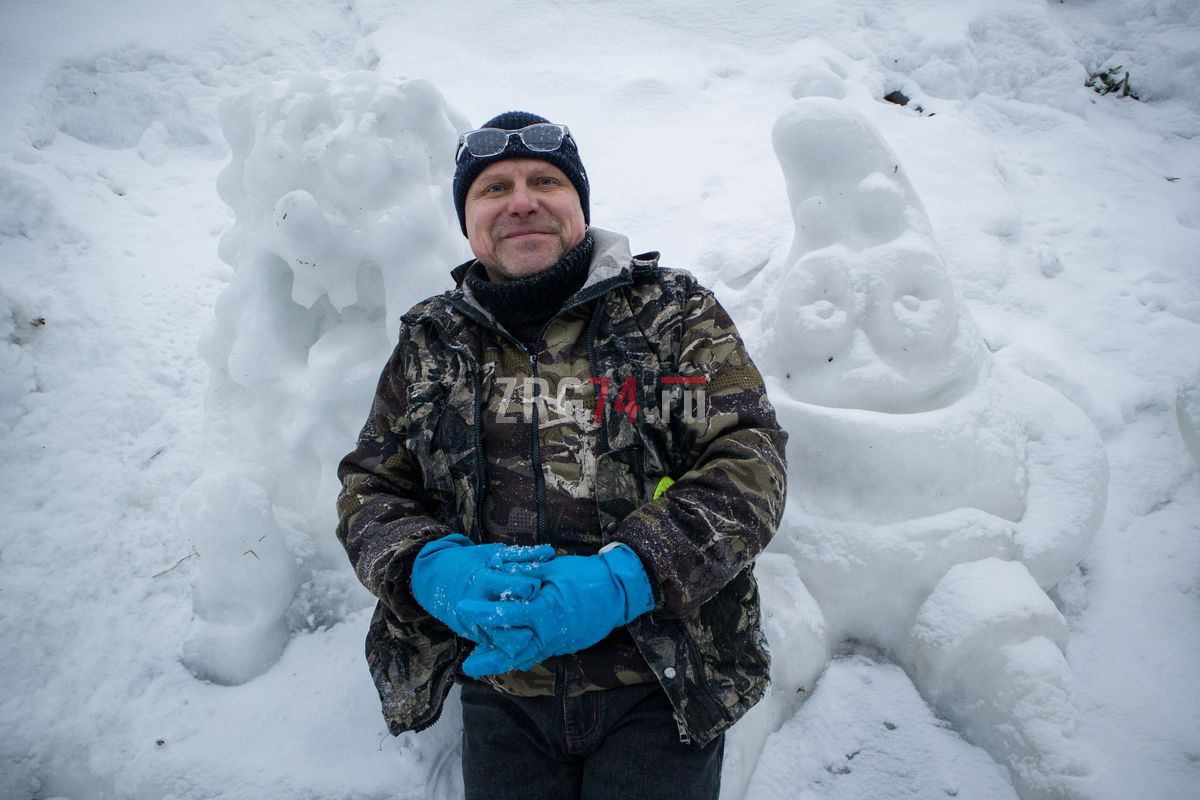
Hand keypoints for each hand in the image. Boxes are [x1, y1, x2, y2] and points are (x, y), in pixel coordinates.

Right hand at [409, 534, 553, 650]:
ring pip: (504, 640)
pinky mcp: (472, 635)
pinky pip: (495, 646)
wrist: (432, 578)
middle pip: (512, 619)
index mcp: (483, 580)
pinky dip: (509, 644)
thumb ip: (521, 555)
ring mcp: (473, 623)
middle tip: (539, 614)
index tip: (535, 585)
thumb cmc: (467, 562)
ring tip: (534, 631)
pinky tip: (523, 639)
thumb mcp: (491, 554)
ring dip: (522, 638)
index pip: (518, 589)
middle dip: (529, 618)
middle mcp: (478, 604)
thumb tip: (550, 552)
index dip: (532, 587)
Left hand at [456, 544, 654, 676]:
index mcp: (544, 612)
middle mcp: (548, 633)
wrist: (619, 591)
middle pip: (510, 648)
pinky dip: (520, 658)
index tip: (463, 608)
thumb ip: (526, 574)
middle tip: (467, 655)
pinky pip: (538, 655)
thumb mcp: (554, 569)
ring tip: (479, 665)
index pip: (506, 616)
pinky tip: (507, 660)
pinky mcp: (563, 645)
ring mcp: (557, 642)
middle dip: (487, 652)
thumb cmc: (587, 576)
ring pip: (523, 657)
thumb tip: (502, 573)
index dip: (483, 612)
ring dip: (500, 662)